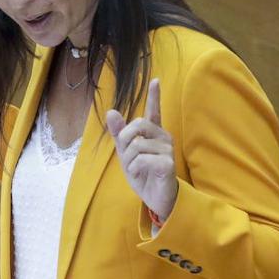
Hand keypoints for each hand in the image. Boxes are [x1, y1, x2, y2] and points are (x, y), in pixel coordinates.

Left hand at [106, 78, 177, 221]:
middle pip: (138, 125)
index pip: (154, 111)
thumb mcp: (126, 154)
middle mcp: (163, 137)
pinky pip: (142, 159)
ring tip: (136, 170)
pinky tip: (140, 174)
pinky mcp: (168, 163)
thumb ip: (119, 134)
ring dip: (129, 161)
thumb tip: (111, 112)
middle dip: (125, 140)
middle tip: (127, 156)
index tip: (155, 80)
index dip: (154, 95)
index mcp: (154, 133)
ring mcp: (167, 149)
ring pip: (137, 145)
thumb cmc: (143, 174)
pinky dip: (134, 168)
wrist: (155, 198)